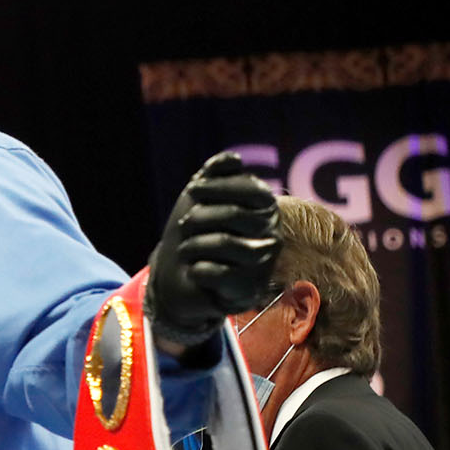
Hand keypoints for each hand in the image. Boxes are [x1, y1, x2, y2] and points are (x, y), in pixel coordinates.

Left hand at [145, 152, 281, 346]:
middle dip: (200, 217)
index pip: (255, 191)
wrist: (178, 277)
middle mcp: (271, 237)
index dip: (221, 186)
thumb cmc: (193, 232)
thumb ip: (215, 175)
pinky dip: (196, 270)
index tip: (193, 189)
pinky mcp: (248, 291)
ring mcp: (262, 265)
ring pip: (225, 244)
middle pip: (236, 216)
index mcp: (265, 212)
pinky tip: (194, 271)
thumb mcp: (199, 199)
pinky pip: (217, 273)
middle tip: (183, 224)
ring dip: (194, 245)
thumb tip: (233, 158)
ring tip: (185, 249)